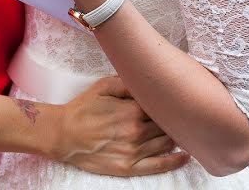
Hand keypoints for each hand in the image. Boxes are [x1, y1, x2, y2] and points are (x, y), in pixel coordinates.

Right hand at [54, 77, 188, 175]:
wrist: (63, 135)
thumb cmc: (83, 109)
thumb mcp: (103, 86)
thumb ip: (128, 83)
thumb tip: (149, 80)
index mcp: (132, 110)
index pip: (162, 106)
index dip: (169, 102)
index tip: (177, 98)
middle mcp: (136, 131)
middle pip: (166, 124)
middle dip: (174, 119)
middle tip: (183, 114)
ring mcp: (133, 151)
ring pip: (165, 143)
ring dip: (176, 137)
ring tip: (184, 131)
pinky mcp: (128, 167)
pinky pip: (158, 166)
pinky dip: (174, 161)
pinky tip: (185, 156)